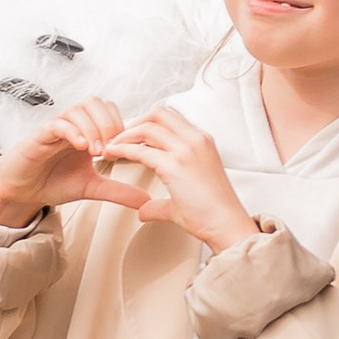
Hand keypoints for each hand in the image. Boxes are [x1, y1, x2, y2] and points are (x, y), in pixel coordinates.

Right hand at [0, 99, 144, 226]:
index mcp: (88, 132)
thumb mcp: (92, 188)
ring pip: (79, 109)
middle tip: (113, 148)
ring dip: (93, 128)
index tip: (127, 150)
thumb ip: (118, 191)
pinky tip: (81, 147)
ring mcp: (57, 127)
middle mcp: (73, 125)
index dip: (122, 126)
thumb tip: (146, 200)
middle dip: (110, 123)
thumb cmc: (52, 182)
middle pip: (97, 103)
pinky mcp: (40, 135)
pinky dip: (73, 131)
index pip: (111, 112)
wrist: (22, 192)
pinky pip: (58, 123)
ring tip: (98, 152)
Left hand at [98, 107, 258, 254]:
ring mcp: (186, 150)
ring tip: (111, 146)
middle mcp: (196, 139)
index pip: (170, 118)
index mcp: (202, 141)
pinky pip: (141, 150)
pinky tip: (112, 154)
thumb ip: (161, 202)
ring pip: (147, 127)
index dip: (148, 123)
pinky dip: (123, 149)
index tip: (132, 136)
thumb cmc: (212, 213)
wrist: (227, 225)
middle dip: (135, 122)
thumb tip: (144, 210)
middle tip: (119, 138)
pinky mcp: (175, 166)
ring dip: (125, 134)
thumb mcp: (186, 197)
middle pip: (157, 113)